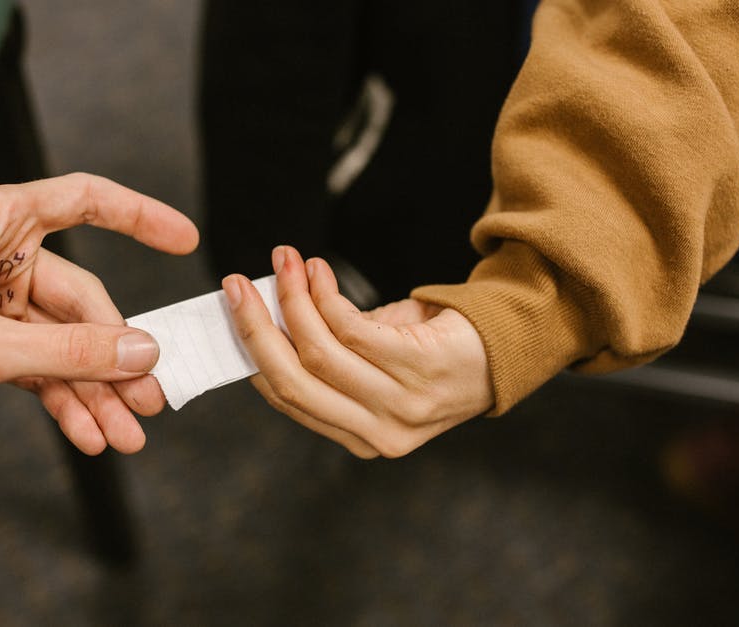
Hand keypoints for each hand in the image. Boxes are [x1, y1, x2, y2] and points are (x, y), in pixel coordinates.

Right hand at [223, 246, 492, 457]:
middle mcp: (379, 431)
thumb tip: (267, 311)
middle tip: (238, 284)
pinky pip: (354, 329)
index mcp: (360, 437)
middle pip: (293, 381)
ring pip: (319, 351)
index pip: (287, 399)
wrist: (505, 348)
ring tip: (285, 261)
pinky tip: (319, 272)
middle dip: (257, 327)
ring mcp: (401, 404)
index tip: (233, 310)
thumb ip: (325, 356)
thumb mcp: (373, 368)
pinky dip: (326, 296)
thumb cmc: (431, 352)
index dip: (252, 352)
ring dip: (292, 299)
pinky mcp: (420, 367)